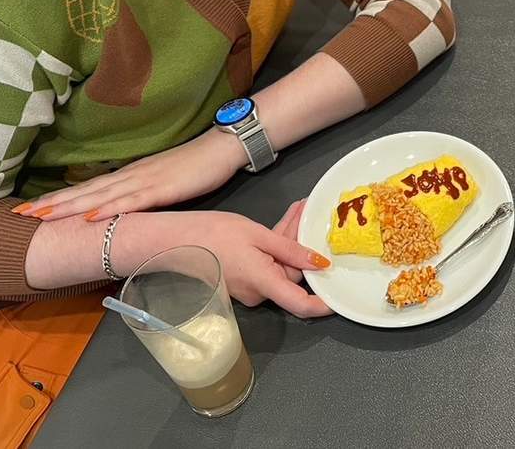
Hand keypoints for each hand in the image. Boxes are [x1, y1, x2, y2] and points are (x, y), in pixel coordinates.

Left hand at [19, 129, 245, 222]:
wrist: (222, 147)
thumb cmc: (196, 166)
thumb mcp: (162, 183)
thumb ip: (140, 195)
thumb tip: (119, 211)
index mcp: (129, 176)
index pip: (86, 189)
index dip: (57, 200)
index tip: (29, 211)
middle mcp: (130, 176)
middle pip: (83, 192)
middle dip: (50, 205)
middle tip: (18, 216)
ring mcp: (145, 181)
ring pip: (99, 196)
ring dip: (69, 207)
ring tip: (41, 217)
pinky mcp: (162, 188)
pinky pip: (132, 201)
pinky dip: (109, 209)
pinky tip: (91, 217)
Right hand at [138, 206, 332, 318]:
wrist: (174, 241)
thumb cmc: (214, 235)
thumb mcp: (258, 235)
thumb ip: (291, 250)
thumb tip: (320, 264)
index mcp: (264, 283)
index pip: (300, 304)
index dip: (323, 305)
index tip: (340, 297)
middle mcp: (257, 292)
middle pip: (291, 273)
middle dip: (302, 244)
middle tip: (308, 212)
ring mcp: (247, 289)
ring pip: (279, 266)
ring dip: (289, 241)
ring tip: (297, 210)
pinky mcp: (240, 281)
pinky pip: (265, 266)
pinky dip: (274, 247)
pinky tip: (281, 224)